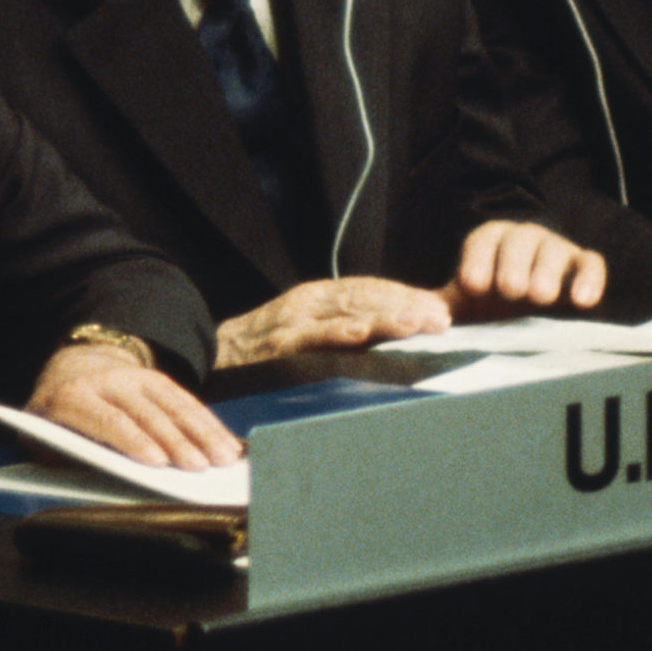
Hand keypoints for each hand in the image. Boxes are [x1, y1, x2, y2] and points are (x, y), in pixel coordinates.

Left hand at [27, 342, 242, 470]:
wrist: (71, 369)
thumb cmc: (57, 422)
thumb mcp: (44, 440)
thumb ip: (64, 460)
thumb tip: (100, 487)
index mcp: (73, 397)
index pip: (109, 420)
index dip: (135, 441)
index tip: (159, 464)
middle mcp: (108, 382)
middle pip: (148, 414)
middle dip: (177, 442)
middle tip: (200, 469)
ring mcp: (136, 377)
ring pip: (175, 405)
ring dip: (203, 433)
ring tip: (225, 459)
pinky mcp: (158, 379)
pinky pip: (188, 401)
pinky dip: (211, 424)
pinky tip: (228, 443)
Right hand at [214, 278, 451, 367]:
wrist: (208, 360)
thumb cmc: (264, 352)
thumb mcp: (306, 332)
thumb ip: (343, 330)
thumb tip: (393, 337)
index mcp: (318, 298)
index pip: (370, 290)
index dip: (406, 297)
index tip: (441, 309)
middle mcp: (307, 303)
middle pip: (365, 298)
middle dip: (406, 306)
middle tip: (443, 318)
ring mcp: (291, 323)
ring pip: (345, 314)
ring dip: (384, 318)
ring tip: (418, 323)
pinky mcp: (276, 347)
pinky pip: (310, 340)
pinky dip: (335, 335)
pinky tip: (360, 336)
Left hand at [443, 220, 606, 318]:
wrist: (523, 308)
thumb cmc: (486, 304)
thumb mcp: (462, 304)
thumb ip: (440, 306)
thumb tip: (421, 316)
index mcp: (489, 241)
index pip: (483, 240)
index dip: (477, 259)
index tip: (472, 285)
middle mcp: (522, 239)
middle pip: (519, 240)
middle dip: (513, 263)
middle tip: (510, 290)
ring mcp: (555, 250)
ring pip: (554, 249)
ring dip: (547, 270)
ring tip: (541, 296)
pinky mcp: (582, 266)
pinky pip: (591, 263)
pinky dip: (589, 278)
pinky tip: (583, 301)